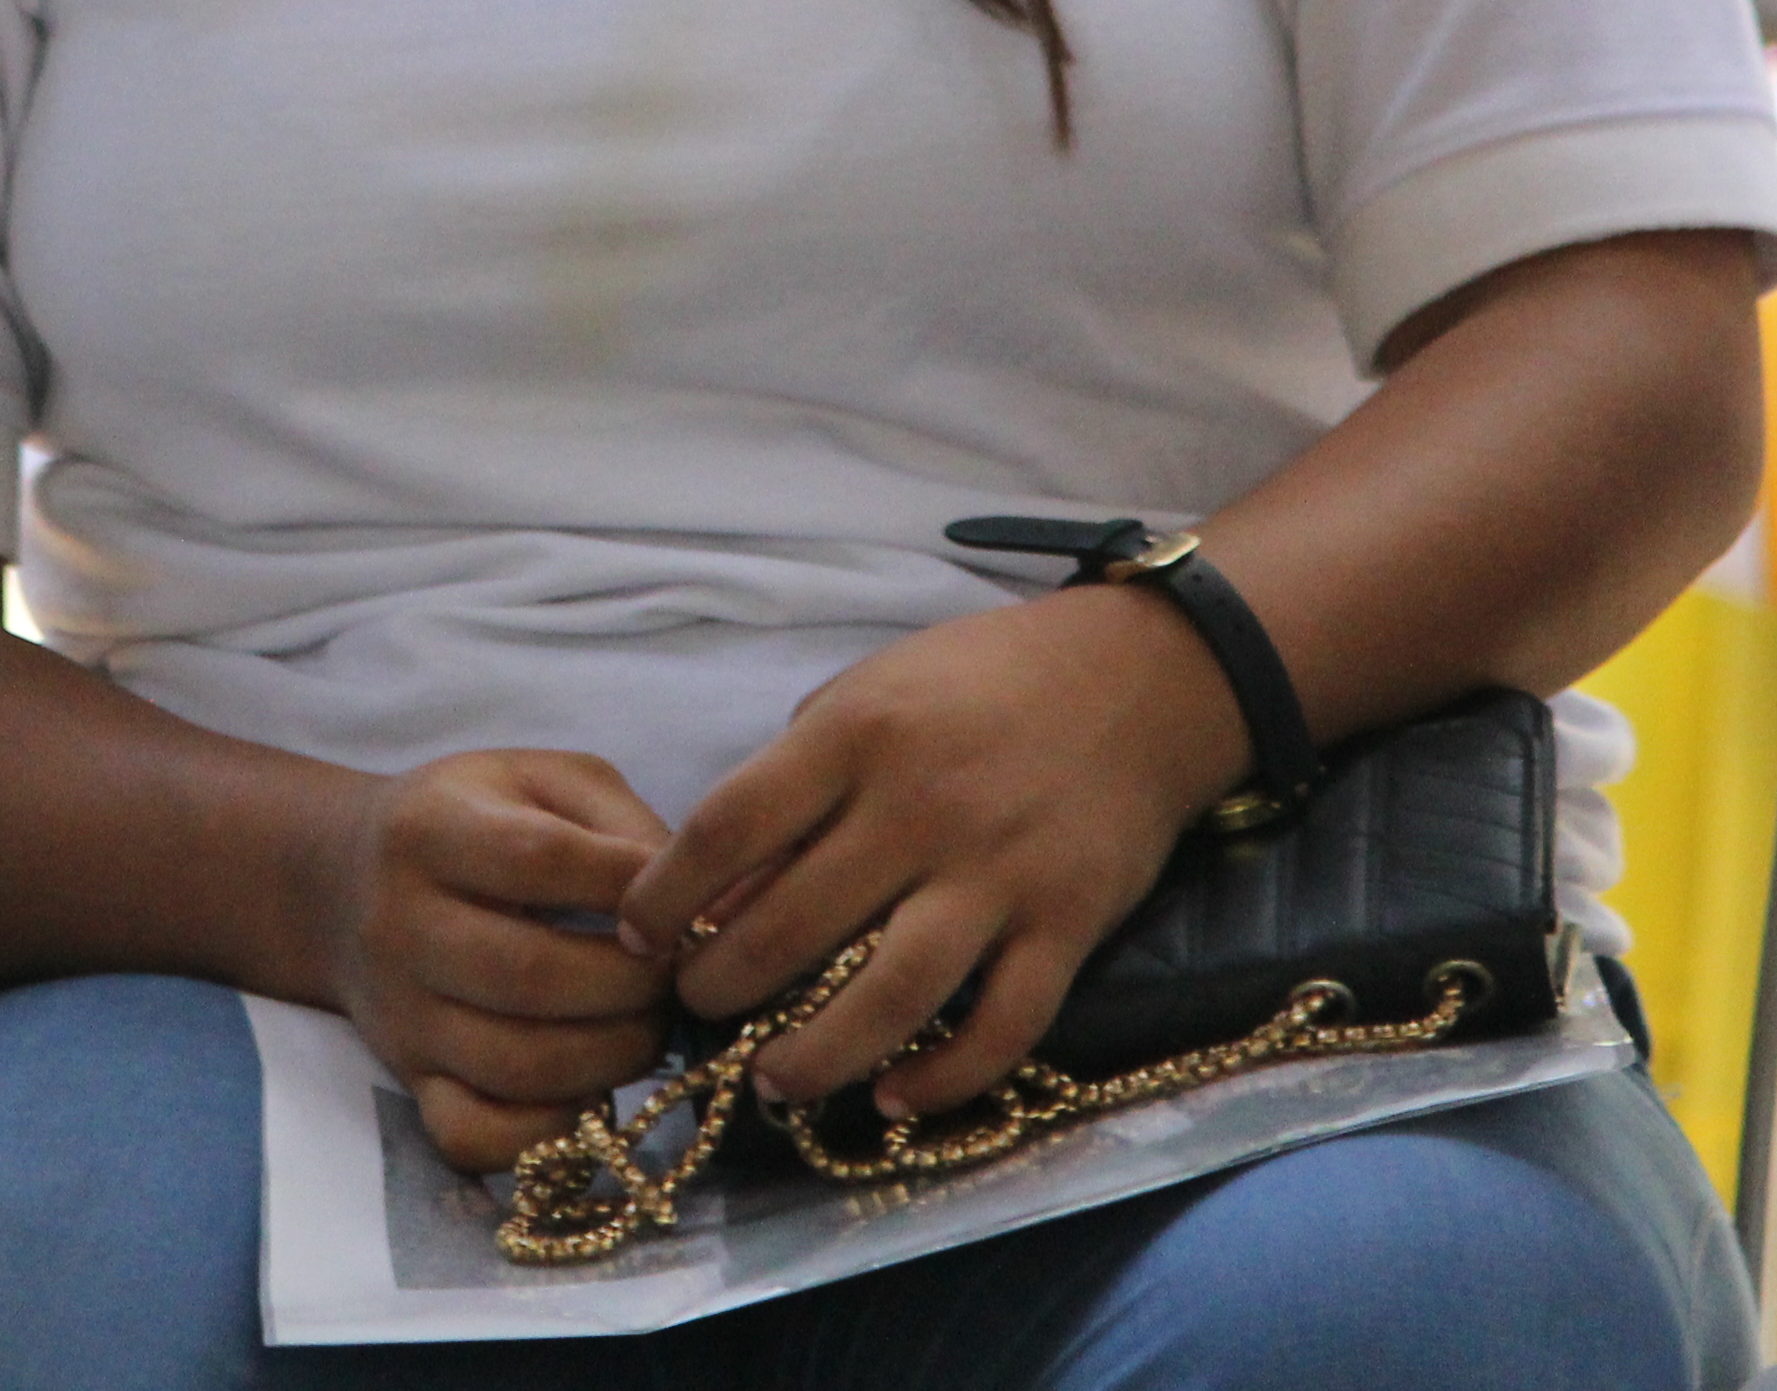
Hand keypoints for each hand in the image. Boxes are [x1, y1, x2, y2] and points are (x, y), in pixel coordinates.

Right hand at [322, 750, 675, 1173]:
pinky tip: (590, 1091)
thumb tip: (702, 911)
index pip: (540, 858)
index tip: (677, 902)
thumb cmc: (475, 821)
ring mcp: (400, 1013)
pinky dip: (548, 1130)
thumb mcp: (544, 781)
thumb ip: (622, 826)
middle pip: (529, 974)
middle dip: (633, 986)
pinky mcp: (407, 1079)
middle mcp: (400, 924)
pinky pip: (472, 1135)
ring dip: (610, 1059)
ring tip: (645, 1030)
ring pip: (512, 1065)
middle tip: (674, 980)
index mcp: (431, 829)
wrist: (344, 881)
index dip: (628, 885)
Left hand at [621, 582, 1238, 1120]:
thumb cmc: (980, 685)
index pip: (730, 827)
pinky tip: (894, 1099)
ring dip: (817, 1056)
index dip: (666, 894)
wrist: (1141, 678)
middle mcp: (922, 806)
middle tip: (698, 1013)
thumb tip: (722, 885)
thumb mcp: (870, 693)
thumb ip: (798, 777)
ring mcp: (1000, 871)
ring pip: (892, 994)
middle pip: (793, 925)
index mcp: (858, 735)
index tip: (635, 935)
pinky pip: (1001, 1025)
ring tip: (774, 1080)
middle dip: (723, 988)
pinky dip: (944, 1077)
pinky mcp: (1068, 924)